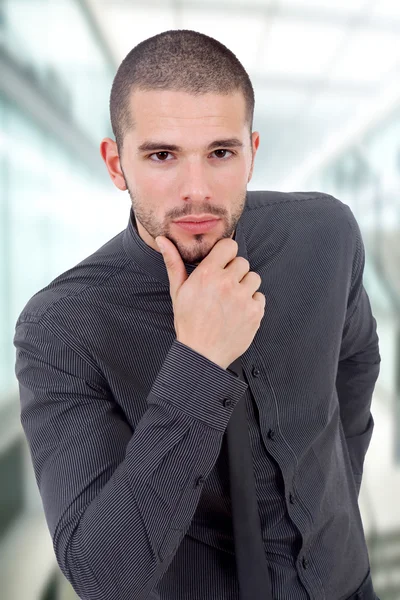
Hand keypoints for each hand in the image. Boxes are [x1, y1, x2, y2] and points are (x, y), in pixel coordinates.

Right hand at [155, 235, 265, 368]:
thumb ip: (173, 262)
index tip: (221, 265)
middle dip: (234, 272)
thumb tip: (162, 240)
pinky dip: (252, 303)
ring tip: (231, 301)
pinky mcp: (255, 312)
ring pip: (254, 278)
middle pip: (243, 262)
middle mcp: (227, 283)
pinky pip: (260, 297)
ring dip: (245, 287)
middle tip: (223, 288)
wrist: (201, 354)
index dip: (226, 254)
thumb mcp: (177, 291)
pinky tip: (238, 312)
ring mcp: (242, 298)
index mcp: (207, 274)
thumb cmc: (188, 322)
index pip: (230, 245)